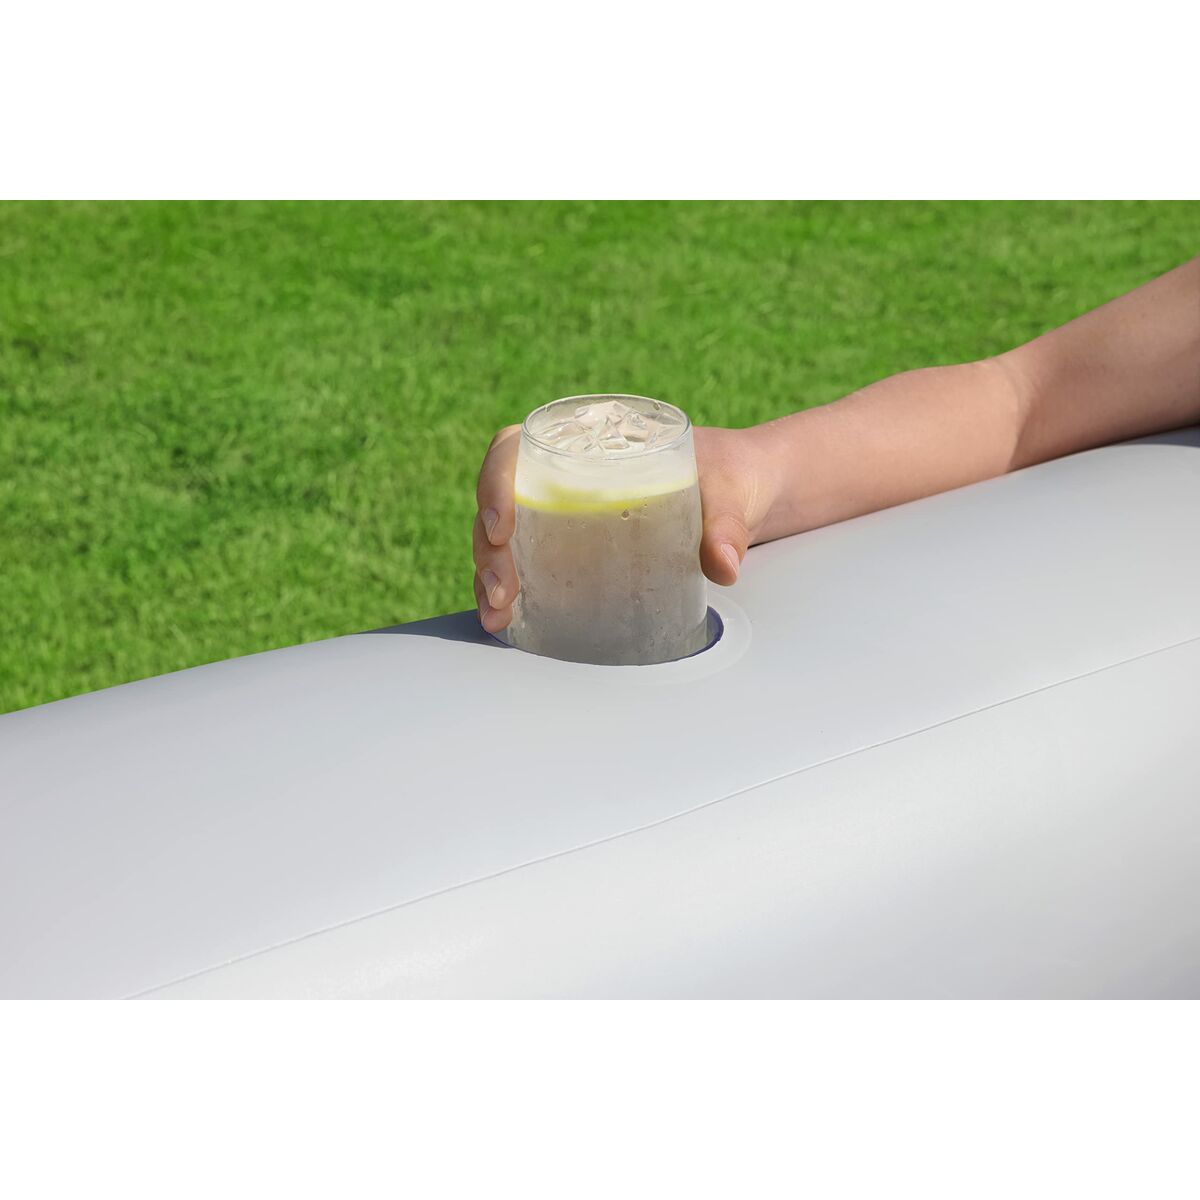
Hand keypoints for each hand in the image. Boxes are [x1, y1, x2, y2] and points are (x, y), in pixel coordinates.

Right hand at [472, 424, 778, 632]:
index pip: (515, 449)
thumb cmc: (730, 476)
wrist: (745, 492)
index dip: (495, 483)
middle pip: (499, 501)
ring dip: (490, 574)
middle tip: (503, 591)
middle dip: (489, 548)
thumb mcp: (731, 492)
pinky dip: (510, 591)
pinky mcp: (573, 547)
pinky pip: (526, 563)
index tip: (501, 525)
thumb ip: (727, 526)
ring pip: (503, 537)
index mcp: (588, 442)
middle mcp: (564, 475)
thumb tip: (723, 566)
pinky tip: (506, 620)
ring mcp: (563, 513)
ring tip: (498, 614)